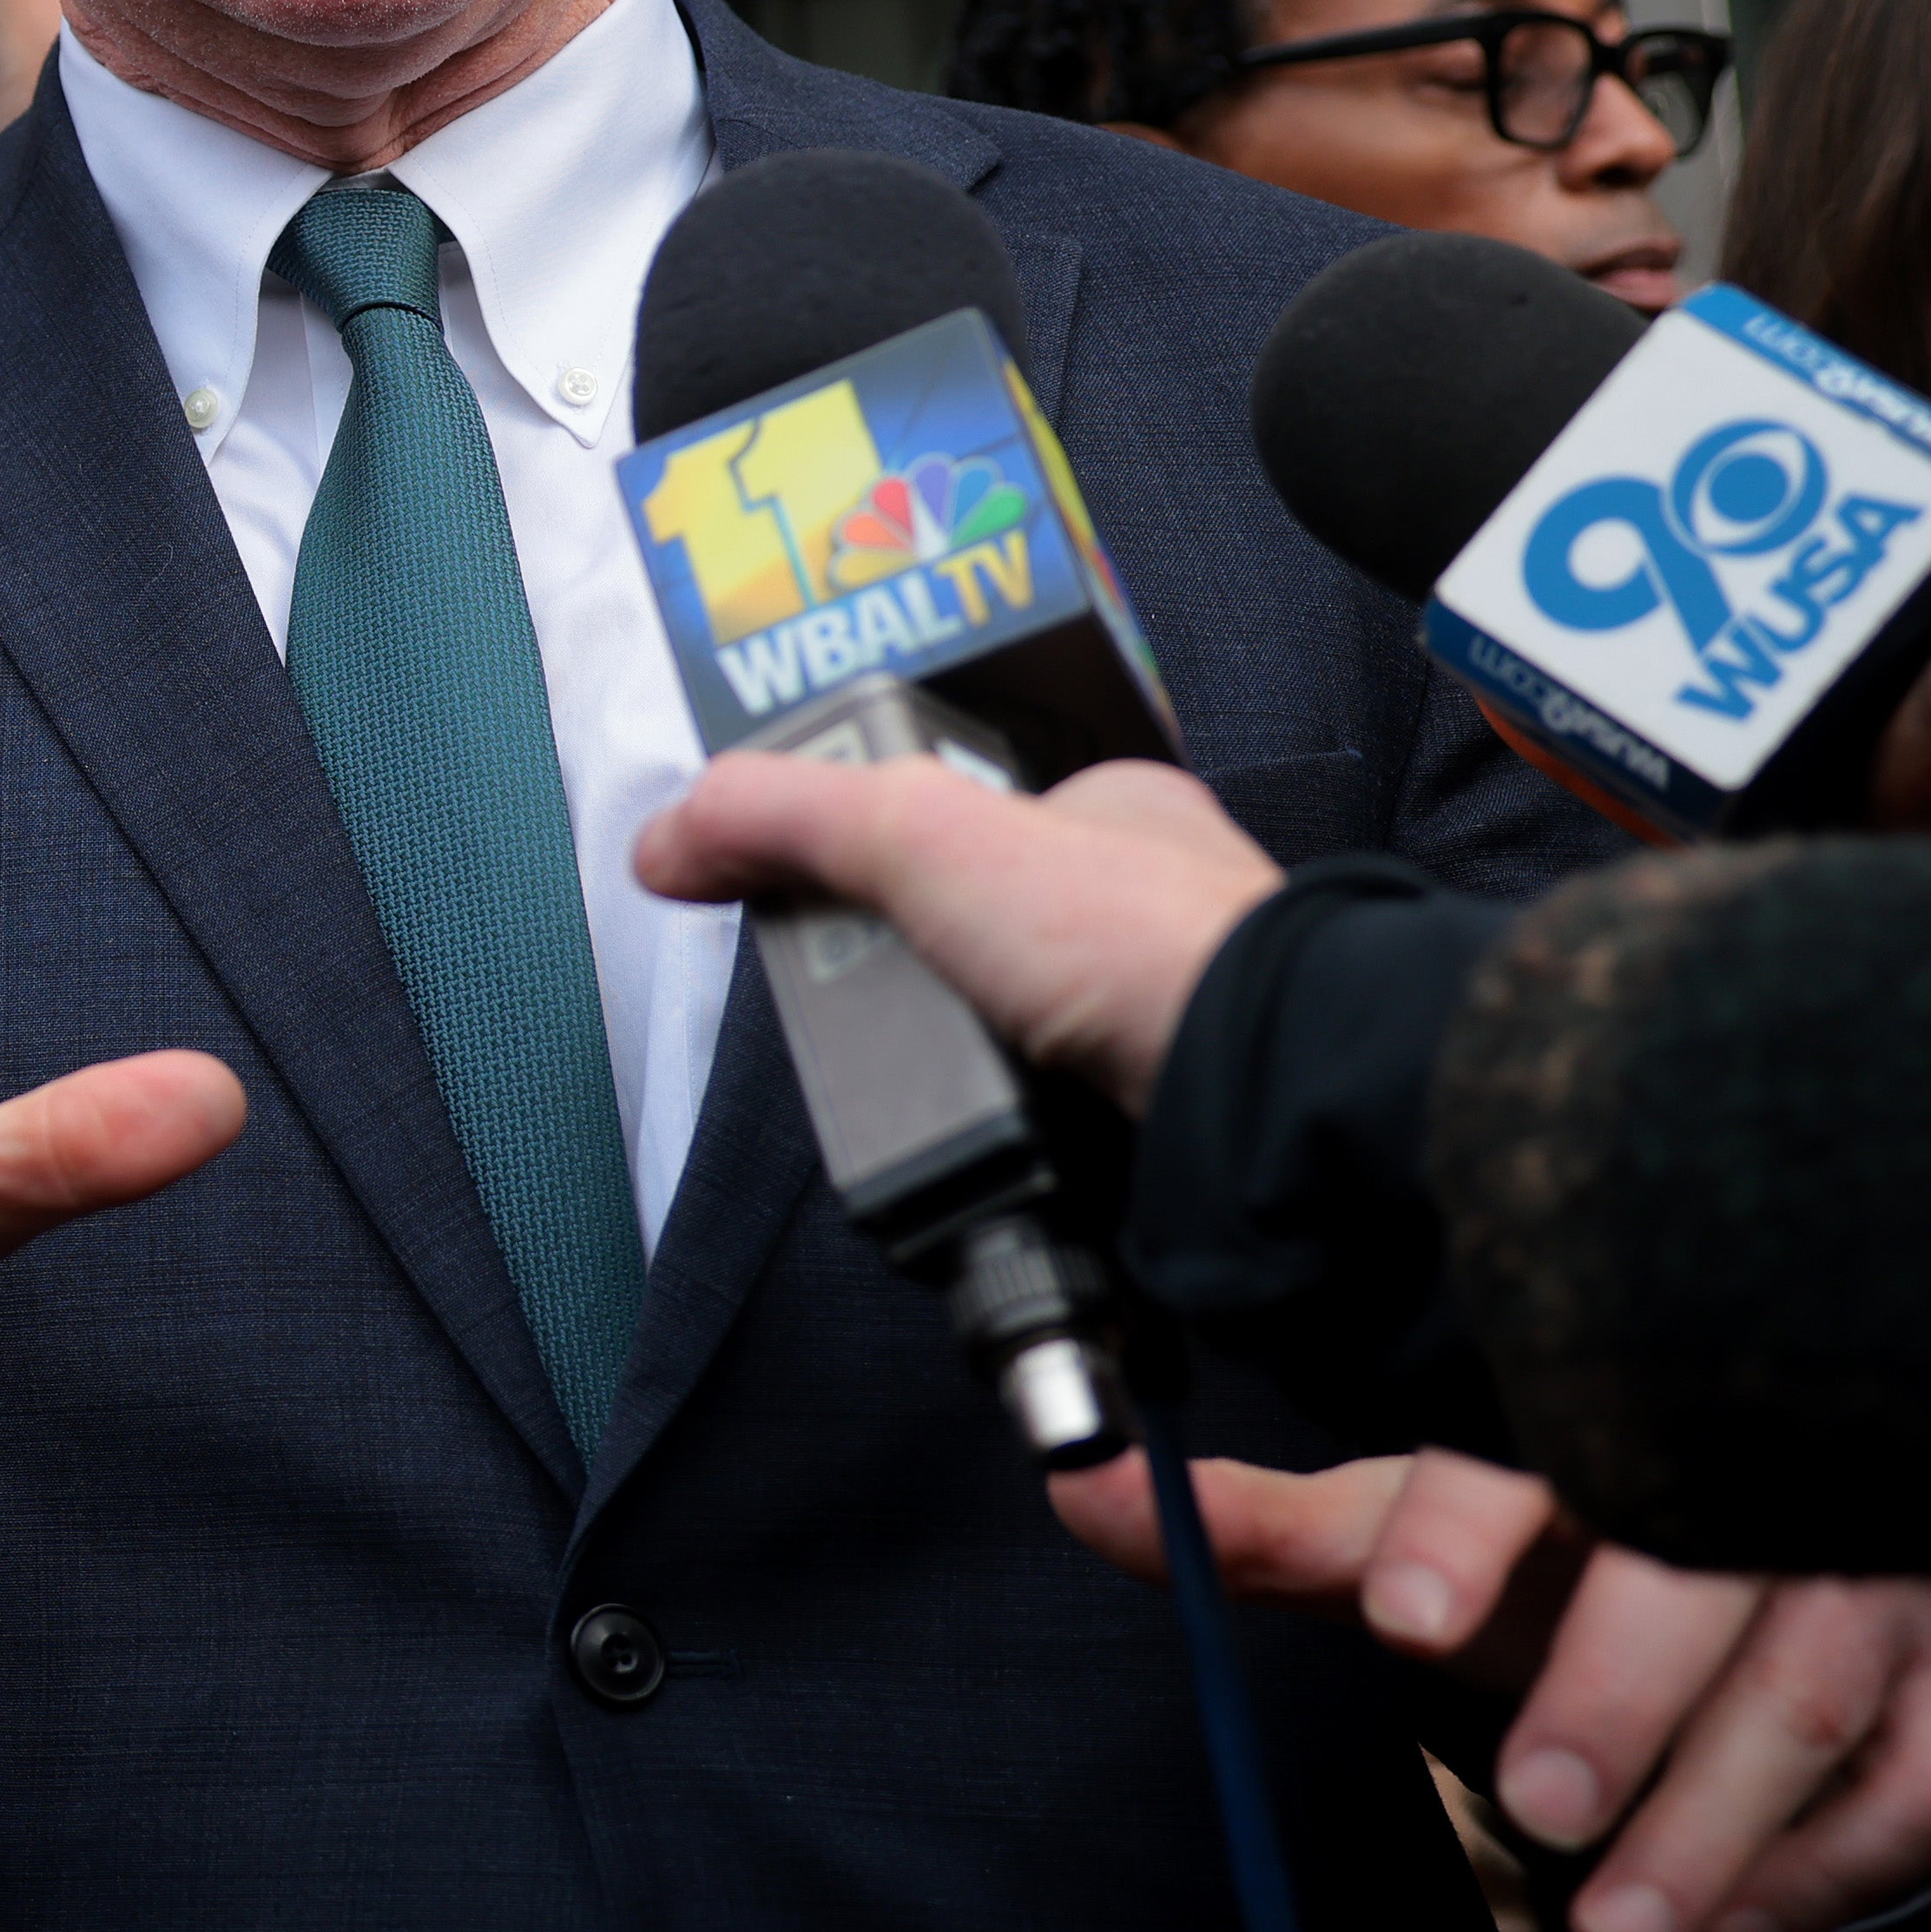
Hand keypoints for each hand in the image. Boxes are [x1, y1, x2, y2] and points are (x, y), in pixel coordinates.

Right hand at [628, 751, 1282, 1114]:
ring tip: (928, 1074)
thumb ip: (788, 818)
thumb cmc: (1141, 940)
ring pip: (1033, 1021)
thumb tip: (673, 832)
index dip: (888, 834)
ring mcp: (1164, 1005)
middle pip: (991, 922)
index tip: (826, 875)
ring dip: (974, 1051)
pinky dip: (1022, 1126)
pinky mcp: (1163, 1103)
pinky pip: (1068, 1110)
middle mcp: (1151, 901)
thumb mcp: (919, 834)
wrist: (1257, 1088)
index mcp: (1111, 807)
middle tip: (872, 993)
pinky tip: (993, 1130)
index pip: (974, 801)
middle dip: (924, 963)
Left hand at [1053, 1448, 1930, 1931]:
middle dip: (1616, 1699)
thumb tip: (1079, 1487)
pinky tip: (1739, 1925)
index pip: (1525, 1456)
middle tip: (1537, 1811)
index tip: (1401, 1615)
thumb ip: (1257, 1532)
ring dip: (1718, 1820)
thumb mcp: (1402, 1543)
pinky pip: (1928, 1780)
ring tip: (1624, 1928)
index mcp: (1590, 1431)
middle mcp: (1744, 1493)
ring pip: (1817, 1690)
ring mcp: (1872, 1588)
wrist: (1756, 1592)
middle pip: (1697, 1579)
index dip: (1462, 1529)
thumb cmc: (1554, 1566)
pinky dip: (1834, 1861)